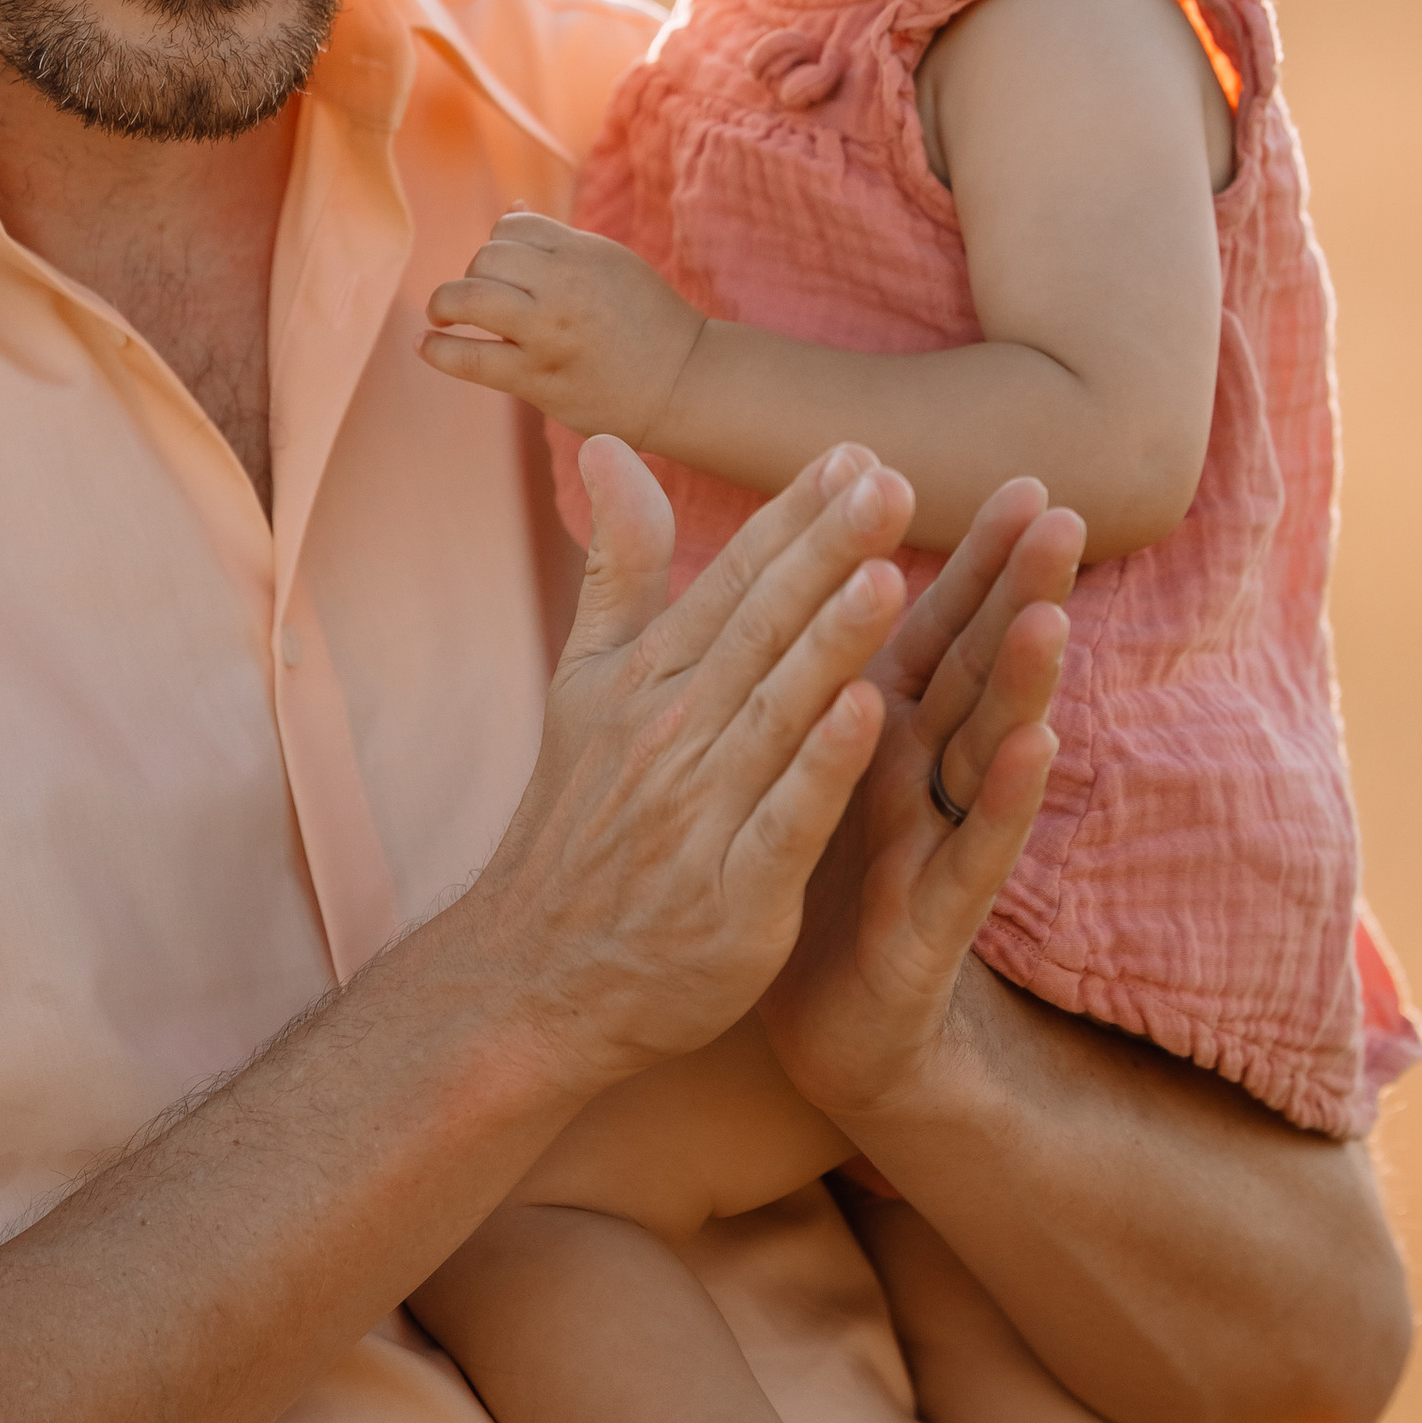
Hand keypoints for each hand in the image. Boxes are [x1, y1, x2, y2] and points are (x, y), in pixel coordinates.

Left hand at [420, 210, 706, 446]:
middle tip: (477, 300)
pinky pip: (469, 357)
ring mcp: (548, 332)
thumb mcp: (610, 263)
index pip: (511, 226)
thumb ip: (558, 240)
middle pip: (485, 257)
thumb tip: (509, 209)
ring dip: (444, 304)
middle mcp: (563, 284)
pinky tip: (426, 345)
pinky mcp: (537, 378)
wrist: (683, 382)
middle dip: (473, 275)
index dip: (498, 246)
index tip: (502, 272)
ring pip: (467, 297)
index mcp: (582, 250)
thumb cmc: (647, 321)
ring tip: (443, 317)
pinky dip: (437, 350)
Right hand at [456, 434, 917, 1090]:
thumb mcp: (583, 682)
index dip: (793, 517)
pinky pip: (783, 819)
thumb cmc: (576, 823)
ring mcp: (698, 815)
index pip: (731, 582)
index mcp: (646, 680)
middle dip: (825, 554)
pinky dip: (821, 767)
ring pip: (775, 712)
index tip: (855, 452)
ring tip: (886, 571)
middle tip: (889, 481)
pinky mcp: (729, 896)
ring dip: (829, 642)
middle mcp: (670, 734)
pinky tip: (865, 712)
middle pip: (759, 630)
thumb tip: (608, 442)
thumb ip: (617, 565)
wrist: (532, 979)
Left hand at [759, 480, 1082, 1129]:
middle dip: (1018, 596)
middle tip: (1063, 516)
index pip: (940, 629)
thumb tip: (819, 568)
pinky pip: (970, 858)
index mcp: (886, 731)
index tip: (1023, 481)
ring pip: (985, 754)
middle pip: (978, 672)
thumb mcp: (807, 758)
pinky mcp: (930, 925)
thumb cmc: (816, 876)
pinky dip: (1000, 805)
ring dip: (1018, 690)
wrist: (811, 1027)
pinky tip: (1035, 753)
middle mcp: (925, 779)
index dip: (979, 562)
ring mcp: (936, 848)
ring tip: (1049, 619)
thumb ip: (817, 663)